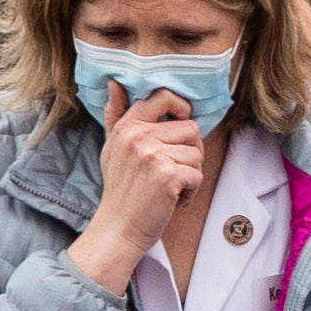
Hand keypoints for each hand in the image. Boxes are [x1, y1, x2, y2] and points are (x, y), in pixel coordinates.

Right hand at [67, 87, 203, 293]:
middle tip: (174, 172)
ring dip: (191, 175)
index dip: (181, 108)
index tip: (181, 127)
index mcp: (128, 126)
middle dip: (190, 152)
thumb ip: (116, 116)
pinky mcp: (167, 175)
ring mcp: (152, 155)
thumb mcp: (112, 148)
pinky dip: (191, 192)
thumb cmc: (121, 190)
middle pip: (191, 129)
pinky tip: (173, 200)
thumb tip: (115, 83)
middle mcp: (138, 136)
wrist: (118, 227)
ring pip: (197, 154)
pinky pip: (197, 175)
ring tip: (170, 188)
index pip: (163, 97)